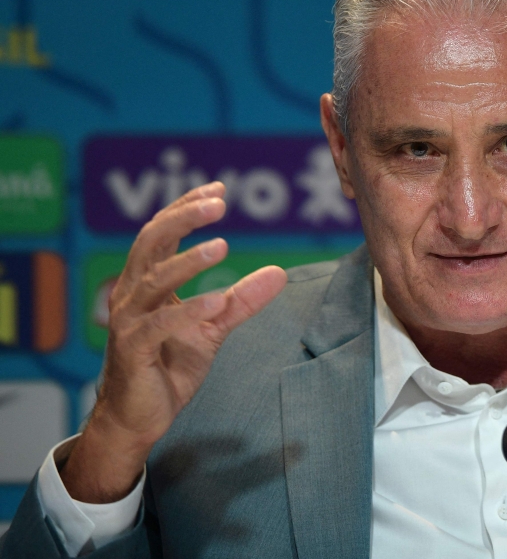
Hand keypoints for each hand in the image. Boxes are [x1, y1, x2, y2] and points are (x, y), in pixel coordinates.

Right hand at [61, 182, 286, 502]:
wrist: (140, 416)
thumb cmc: (169, 364)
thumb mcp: (213, 327)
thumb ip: (242, 300)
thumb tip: (280, 272)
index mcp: (147, 282)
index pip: (160, 232)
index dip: (185, 207)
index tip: (218, 189)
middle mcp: (132, 294)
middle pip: (150, 242)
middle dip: (182, 218)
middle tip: (218, 202)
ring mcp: (129, 322)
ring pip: (153, 280)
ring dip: (188, 261)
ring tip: (222, 245)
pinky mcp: (134, 351)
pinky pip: (158, 326)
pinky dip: (188, 311)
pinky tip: (217, 301)